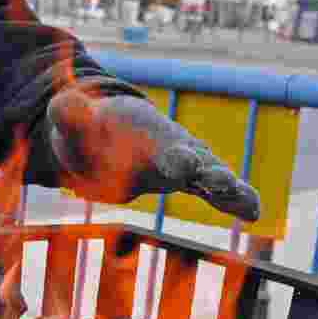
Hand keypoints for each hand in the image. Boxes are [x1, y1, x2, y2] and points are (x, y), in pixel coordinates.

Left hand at [46, 90, 260, 221]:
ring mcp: (185, 164)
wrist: (103, 133)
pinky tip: (255, 212)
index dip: (175, 158)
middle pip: (199, 161)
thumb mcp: (70, 117)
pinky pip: (214, 193)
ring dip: (230, 190)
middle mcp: (174, 147)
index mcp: (148, 134)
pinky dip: (234, 199)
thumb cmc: (86, 127)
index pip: (166, 148)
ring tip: (252, 206)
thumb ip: (69, 113)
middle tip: (222, 183)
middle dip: (212, 173)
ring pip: (213, 176)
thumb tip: (62, 106)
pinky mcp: (186, 180)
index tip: (184, 165)